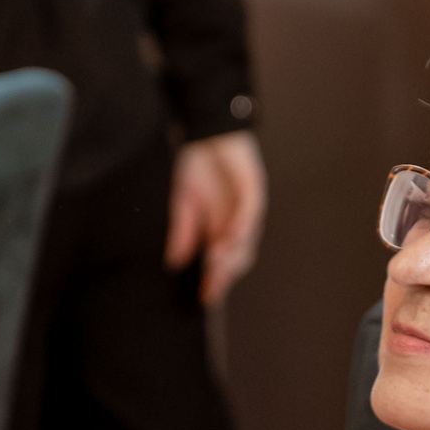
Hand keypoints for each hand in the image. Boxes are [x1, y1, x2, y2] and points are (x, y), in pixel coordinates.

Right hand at [166, 130, 265, 304]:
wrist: (208, 132)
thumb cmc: (198, 165)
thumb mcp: (183, 202)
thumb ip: (183, 231)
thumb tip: (174, 262)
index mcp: (221, 228)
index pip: (221, 262)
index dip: (216, 281)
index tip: (205, 298)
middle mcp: (237, 223)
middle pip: (237, 258)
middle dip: (224, 275)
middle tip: (212, 288)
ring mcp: (248, 208)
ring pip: (246, 240)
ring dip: (232, 255)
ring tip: (216, 265)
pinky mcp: (254, 190)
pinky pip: (250, 214)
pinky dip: (240, 228)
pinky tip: (229, 238)